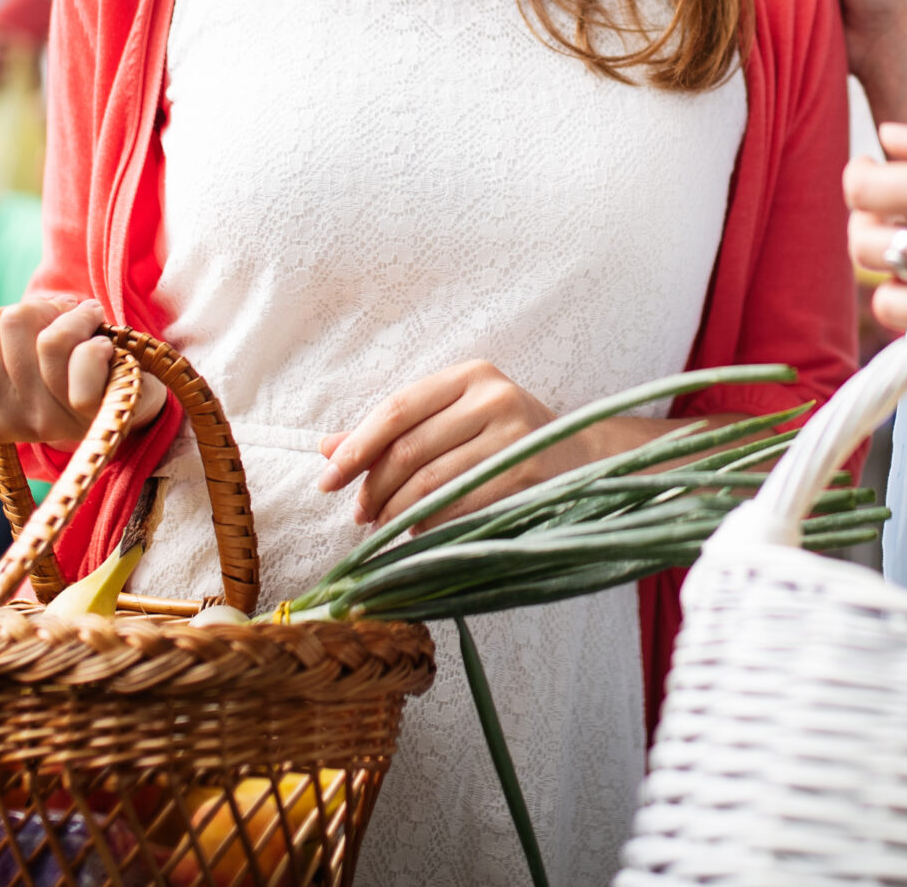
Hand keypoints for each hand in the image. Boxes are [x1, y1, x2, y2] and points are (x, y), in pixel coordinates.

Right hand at [0, 295, 167, 446]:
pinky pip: (84, 361)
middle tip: (59, 321)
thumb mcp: (22, 353)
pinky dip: (96, 336)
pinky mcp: (97, 410)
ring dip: (73, 316)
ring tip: (86, 322)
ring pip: (48, 340)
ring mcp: (57, 420)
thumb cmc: (69, 369)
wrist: (130, 399)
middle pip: (5, 326)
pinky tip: (103, 343)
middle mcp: (19, 422)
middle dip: (38, 309)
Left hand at [316, 360, 583, 528]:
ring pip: (432, 481)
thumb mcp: (453, 418)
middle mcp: (492, 397)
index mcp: (469, 376)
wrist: (580, 456)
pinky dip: (430, 523)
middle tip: (359, 514)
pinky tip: (419, 530)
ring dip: (397, 510)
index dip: (356, 447)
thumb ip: (392, 430)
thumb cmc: (504, 436)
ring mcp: (512, 436)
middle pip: (410, 448)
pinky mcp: (526, 473)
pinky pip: (460, 505)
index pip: (396, 409)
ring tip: (383, 525)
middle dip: (374, 486)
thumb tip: (326, 448)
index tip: (328, 479)